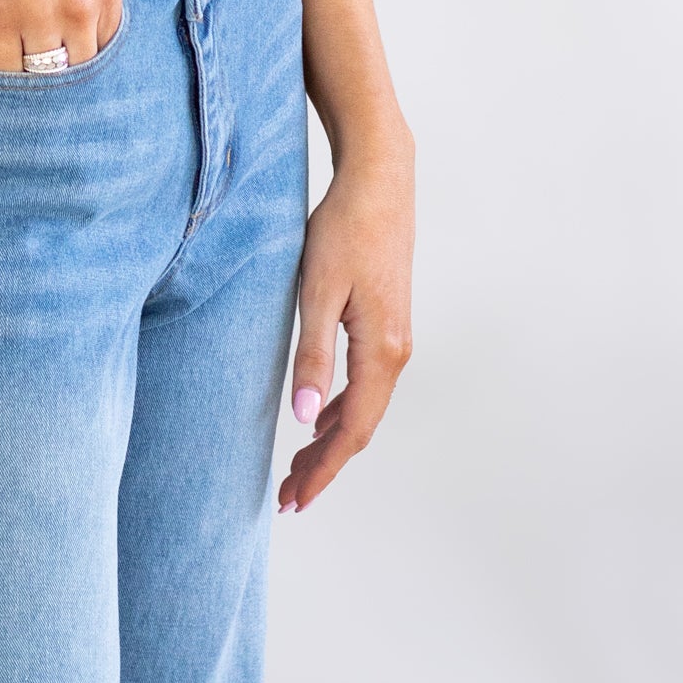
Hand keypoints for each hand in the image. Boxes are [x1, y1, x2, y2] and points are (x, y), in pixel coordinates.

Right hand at [0, 0, 199, 68]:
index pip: (110, 40)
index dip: (90, 37)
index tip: (71, 29)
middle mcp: (78, 9)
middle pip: (81, 64)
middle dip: (66, 60)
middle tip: (45, 48)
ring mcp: (36, 18)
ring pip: (46, 74)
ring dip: (36, 72)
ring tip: (22, 59)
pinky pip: (4, 71)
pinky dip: (3, 73)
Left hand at [277, 128, 413, 512]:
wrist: (380, 180)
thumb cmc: (344, 228)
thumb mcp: (317, 291)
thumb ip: (311, 355)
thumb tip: (302, 418)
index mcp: (380, 351)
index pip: (350, 430)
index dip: (322, 470)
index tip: (293, 502)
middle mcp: (395, 352)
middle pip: (360, 427)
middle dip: (324, 465)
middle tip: (287, 498)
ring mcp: (395, 338)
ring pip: (363, 407)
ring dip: (331, 440)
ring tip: (297, 468)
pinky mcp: (386, 322)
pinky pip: (366, 383)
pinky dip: (341, 409)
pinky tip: (318, 415)